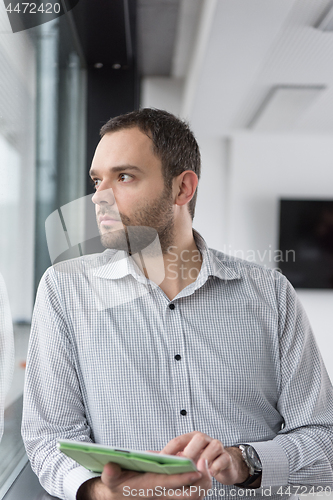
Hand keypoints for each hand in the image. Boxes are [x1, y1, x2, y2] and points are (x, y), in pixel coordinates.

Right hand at [76, 458, 209, 499]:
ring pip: (194, 495)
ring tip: (207, 464)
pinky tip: (201, 468)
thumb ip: (110, 473)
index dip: (184, 477)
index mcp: (150, 487)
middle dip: (201, 482)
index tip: (197, 468)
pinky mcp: (172, 494)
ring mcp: (169, 496)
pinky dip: (199, 483)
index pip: (171, 483)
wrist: (120, 496)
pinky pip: (191, 492)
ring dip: (203, 483)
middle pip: (189, 494)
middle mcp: (163, 494)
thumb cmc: (118, 484)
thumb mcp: (111, 478)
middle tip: (207, 465)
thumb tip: (110, 466)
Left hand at [162, 432, 251, 485]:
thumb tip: (148, 455)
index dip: (169, 449)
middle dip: (189, 452)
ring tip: (198, 469)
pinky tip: (211, 473)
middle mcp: (205, 439)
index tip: (162, 460)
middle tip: (183, 464)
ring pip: (214, 446)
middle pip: (198, 438)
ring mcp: (217, 447)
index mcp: (191, 438)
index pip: (179, 440)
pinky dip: (216, 466)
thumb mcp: (184, 456)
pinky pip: (223, 458)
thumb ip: (169, 455)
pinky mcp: (227, 457)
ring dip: (205, 458)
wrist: (223, 464)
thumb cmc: (200, 459)